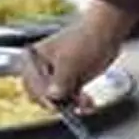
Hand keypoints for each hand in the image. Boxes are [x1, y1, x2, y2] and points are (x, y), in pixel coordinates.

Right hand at [20, 2, 138, 106]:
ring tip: (86, 102)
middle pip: (42, 96)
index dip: (42, 97)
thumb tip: (52, 97)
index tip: (55, 105)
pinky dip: (79, 103)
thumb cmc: (85, 41)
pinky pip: (70, 99)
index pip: (31, 85)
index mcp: (33, 58)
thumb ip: (60, 81)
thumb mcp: (70, 62)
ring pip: (58, 100)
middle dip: (59, 102)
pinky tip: (89, 102)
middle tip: (73, 103)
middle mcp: (41, 68)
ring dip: (72, 105)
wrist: (107, 33)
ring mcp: (56, 76)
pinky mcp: (70, 81)